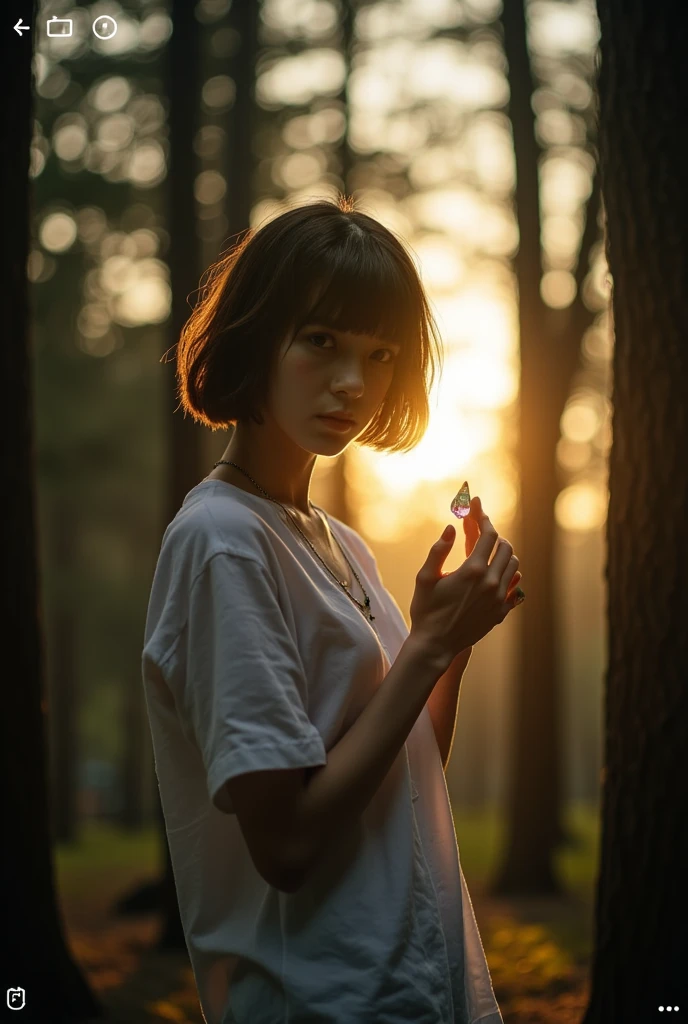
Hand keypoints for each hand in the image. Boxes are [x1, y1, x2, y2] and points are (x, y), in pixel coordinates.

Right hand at [409, 495, 522, 669]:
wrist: (436, 645)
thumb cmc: (426, 611)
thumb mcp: (425, 578)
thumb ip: (439, 550)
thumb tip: (451, 528)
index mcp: (472, 571)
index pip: (489, 536)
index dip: (484, 520)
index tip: (478, 512)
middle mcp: (491, 583)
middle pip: (505, 548)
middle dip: (495, 536)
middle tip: (483, 533)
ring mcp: (499, 599)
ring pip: (513, 565)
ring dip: (503, 555)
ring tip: (489, 553)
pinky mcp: (501, 612)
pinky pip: (515, 587)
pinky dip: (508, 575)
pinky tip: (496, 575)